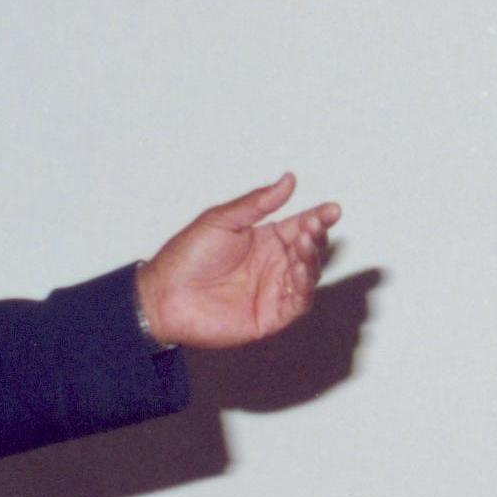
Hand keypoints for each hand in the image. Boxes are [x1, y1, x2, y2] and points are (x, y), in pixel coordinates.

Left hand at [137, 174, 342, 351]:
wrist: (163, 295)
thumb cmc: (185, 256)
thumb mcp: (222, 219)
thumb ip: (258, 202)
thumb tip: (288, 180)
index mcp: (264, 240)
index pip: (300, 226)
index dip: (318, 218)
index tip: (332, 209)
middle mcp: (273, 265)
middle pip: (309, 250)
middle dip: (317, 237)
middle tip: (313, 227)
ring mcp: (272, 291)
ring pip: (308, 276)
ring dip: (312, 260)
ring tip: (304, 245)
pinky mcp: (269, 317)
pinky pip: (298, 303)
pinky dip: (304, 288)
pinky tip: (298, 271)